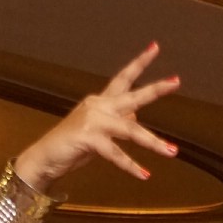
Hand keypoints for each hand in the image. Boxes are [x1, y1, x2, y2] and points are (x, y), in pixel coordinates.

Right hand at [14, 43, 180, 192]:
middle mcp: (99, 106)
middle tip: (176, 81)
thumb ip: (118, 125)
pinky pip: (116, 154)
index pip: (123, 78)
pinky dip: (130, 166)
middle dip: (155, 89)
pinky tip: (144, 175)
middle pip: (132, 96)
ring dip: (153, 142)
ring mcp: (93, 121)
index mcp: (101, 102)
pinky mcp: (88, 138)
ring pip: (130, 130)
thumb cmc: (72, 146)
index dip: (139, 63)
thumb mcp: (100, 132)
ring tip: (171, 151)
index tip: (155, 47)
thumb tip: (136, 119)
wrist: (46, 158)